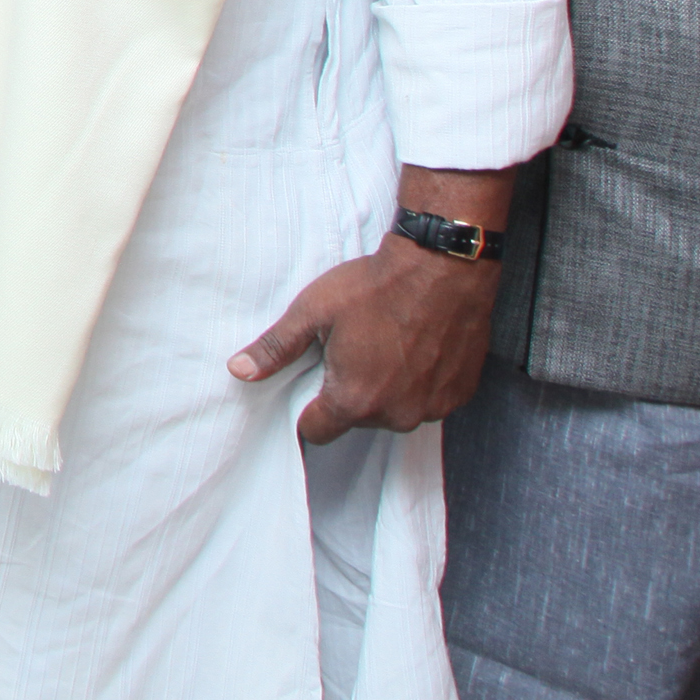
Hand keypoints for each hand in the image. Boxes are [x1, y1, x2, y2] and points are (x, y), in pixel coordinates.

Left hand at [231, 219, 506, 442]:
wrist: (442, 268)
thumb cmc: (374, 288)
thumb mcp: (312, 312)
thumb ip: (276, 348)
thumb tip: (239, 371)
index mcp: (355, 401)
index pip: (317, 431)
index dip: (307, 409)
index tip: (311, 382)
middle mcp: (397, 415)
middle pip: (357, 420)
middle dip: (349, 393)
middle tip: (351, 350)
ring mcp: (433, 407)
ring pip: (394, 411)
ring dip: (386, 389)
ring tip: (384, 345)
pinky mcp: (459, 394)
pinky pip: (427, 400)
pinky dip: (418, 382)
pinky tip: (415, 348)